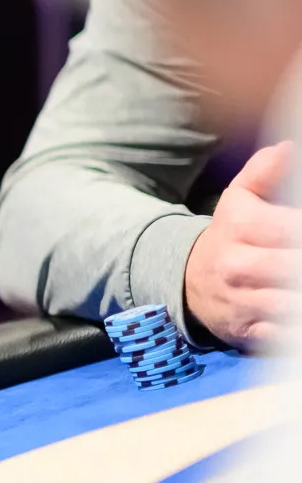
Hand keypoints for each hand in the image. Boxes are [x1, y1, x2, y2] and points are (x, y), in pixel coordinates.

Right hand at [185, 142, 301, 349]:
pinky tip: (295, 310)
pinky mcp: (250, 331)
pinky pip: (284, 334)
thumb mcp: (239, 200)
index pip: (291, 227)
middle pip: (294, 268)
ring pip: (292, 304)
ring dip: (300, 293)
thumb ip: (264, 173)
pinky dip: (294, 327)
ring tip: (301, 281)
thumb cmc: (230, 237)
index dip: (301, 228)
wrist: (191, 283)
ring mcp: (243, 302)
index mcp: (239, 228)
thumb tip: (288, 149)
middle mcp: (237, 266)